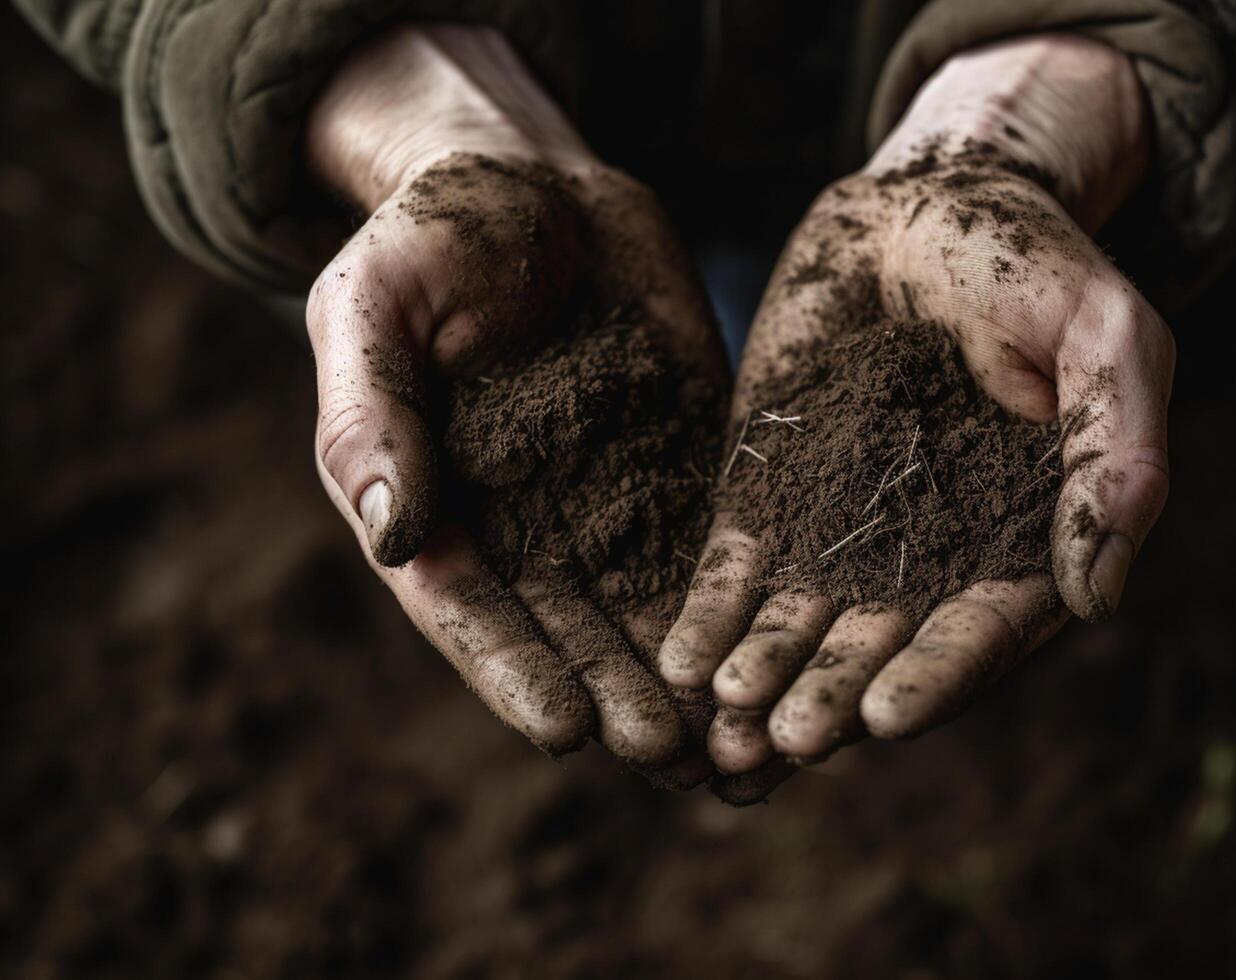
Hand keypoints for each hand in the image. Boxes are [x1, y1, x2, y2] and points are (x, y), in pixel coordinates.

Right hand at [303, 24, 726, 782]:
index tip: (565, 731)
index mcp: (440, 505)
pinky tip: (788, 646)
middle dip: (624, 694)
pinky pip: (718, 538)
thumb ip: (372, 418)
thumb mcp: (375, 308)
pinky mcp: (685, 463)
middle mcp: (528, 524)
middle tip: (676, 758)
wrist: (535, 182)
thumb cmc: (430, 236)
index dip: (515, 670)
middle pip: (576, 629)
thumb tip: (395, 536)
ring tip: (742, 741)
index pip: (474, 608)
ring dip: (694, 676)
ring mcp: (612, 498)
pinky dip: (748, 598)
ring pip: (654, 605)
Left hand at [659, 35, 1175, 771]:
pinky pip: (738, 556)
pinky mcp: (773, 484)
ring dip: (762, 672)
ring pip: (801, 617)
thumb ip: (1116, 457)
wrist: (933, 199)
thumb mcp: (1110, 340)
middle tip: (786, 736)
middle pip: (878, 642)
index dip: (939, 673)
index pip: (982, 626)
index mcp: (1018, 537)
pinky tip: (679, 656)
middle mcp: (928, 551)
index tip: (888, 714)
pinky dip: (712, 608)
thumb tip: (1098, 596)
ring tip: (719, 722)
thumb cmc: (1038, 267)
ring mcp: (842, 522)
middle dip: (832, 693)